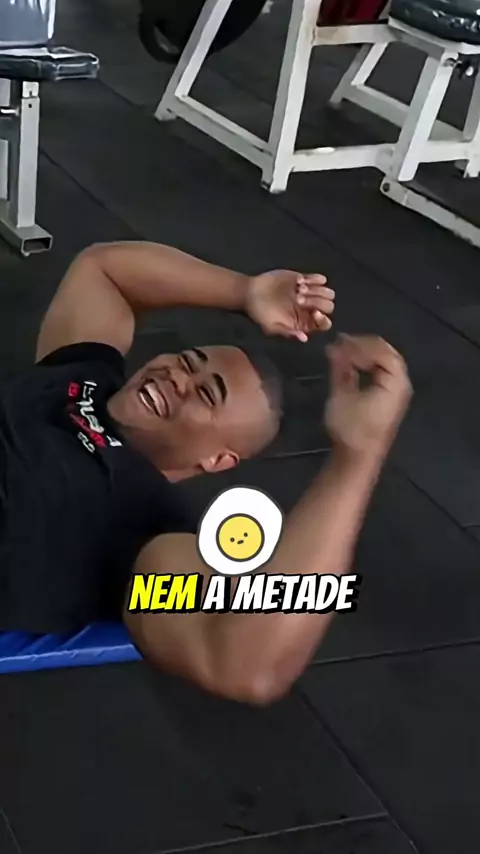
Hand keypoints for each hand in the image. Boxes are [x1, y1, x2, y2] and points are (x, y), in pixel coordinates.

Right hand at [245, 270, 334, 341]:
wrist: (251, 293)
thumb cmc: (260, 313)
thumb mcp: (271, 327)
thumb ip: (287, 332)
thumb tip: (304, 338)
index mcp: (305, 323)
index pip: (325, 324)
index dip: (323, 319)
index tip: (314, 313)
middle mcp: (311, 309)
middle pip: (329, 306)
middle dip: (317, 302)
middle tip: (298, 298)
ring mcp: (310, 294)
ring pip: (328, 292)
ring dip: (316, 290)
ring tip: (298, 289)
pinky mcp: (306, 280)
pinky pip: (320, 279)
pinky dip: (314, 279)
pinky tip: (299, 281)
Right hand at [324, 335, 411, 455]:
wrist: (358, 458)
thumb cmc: (350, 428)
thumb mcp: (341, 395)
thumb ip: (340, 368)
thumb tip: (334, 347)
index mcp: (394, 382)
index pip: (381, 351)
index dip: (359, 344)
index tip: (339, 341)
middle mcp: (402, 384)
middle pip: (386, 354)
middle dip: (363, 346)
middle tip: (341, 342)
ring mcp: (398, 391)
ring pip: (385, 362)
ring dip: (365, 355)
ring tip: (344, 352)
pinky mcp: (390, 398)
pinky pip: (383, 372)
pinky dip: (369, 365)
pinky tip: (353, 366)